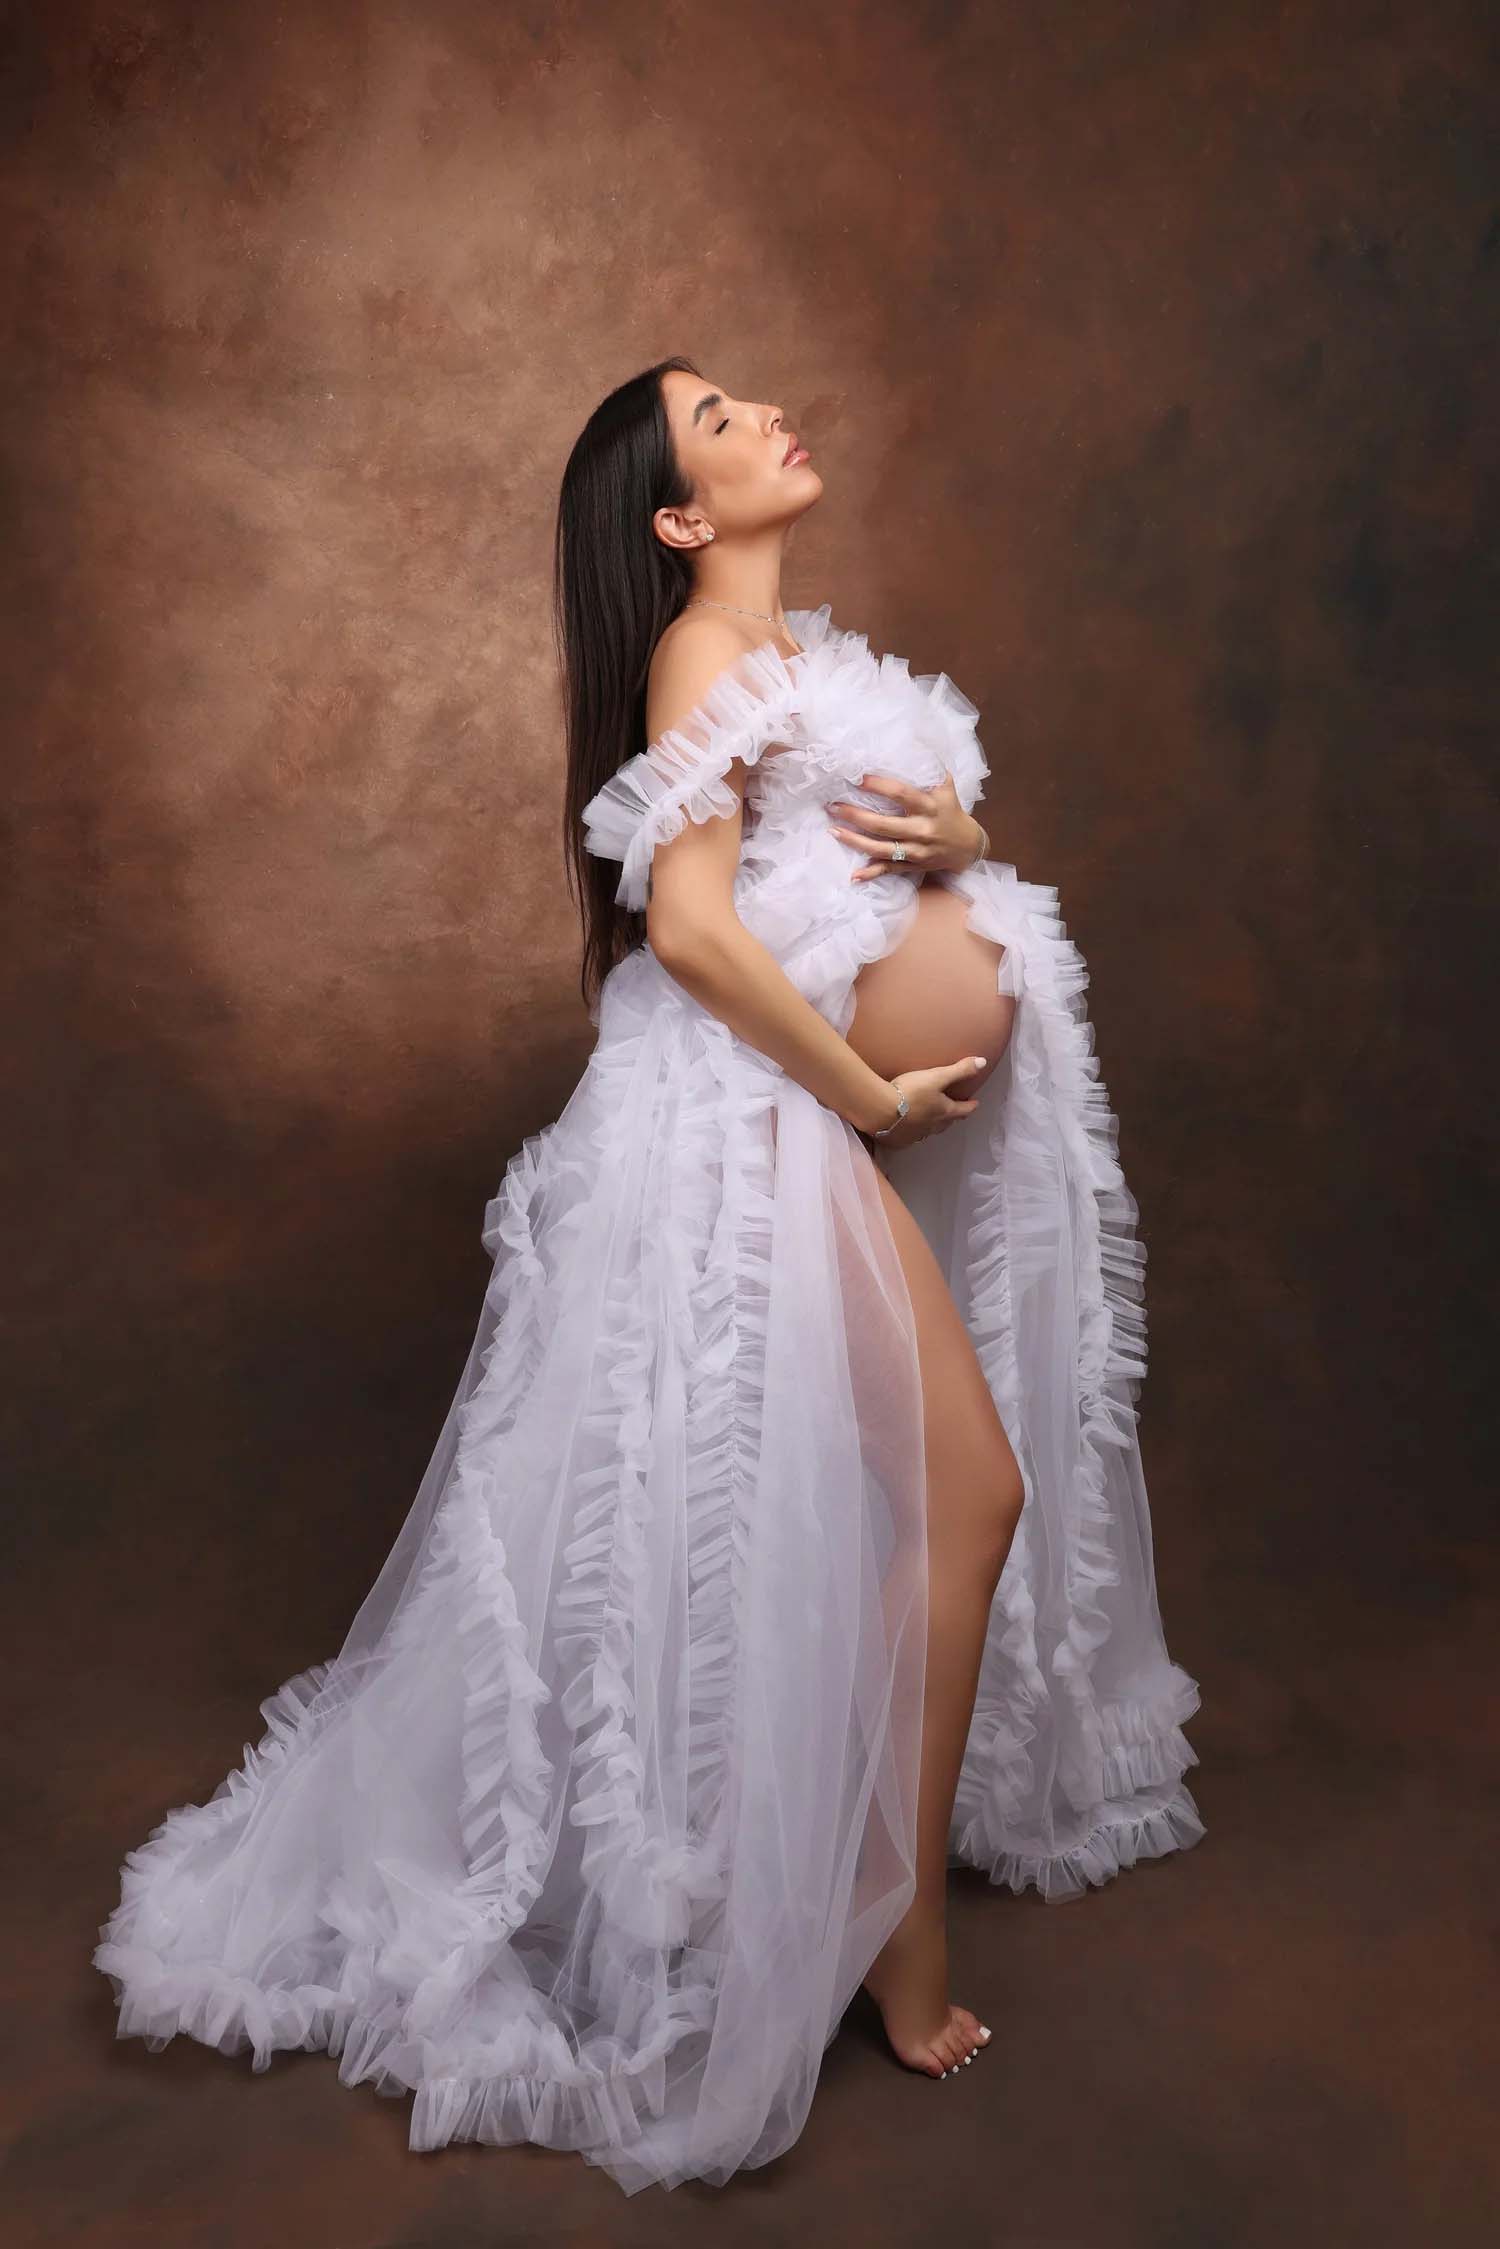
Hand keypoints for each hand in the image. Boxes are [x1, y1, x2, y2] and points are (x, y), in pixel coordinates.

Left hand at [826, 773, 986, 881]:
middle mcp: (922, 830)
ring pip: (882, 849)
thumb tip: (913, 737)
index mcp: (930, 806)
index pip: (902, 795)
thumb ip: (929, 765)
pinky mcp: (912, 866)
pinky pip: (889, 870)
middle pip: (884, 825)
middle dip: (856, 816)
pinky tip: (853, 875)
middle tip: (834, 805)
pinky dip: (871, 874)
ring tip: (833, 830)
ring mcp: (916, 851)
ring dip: (855, 842)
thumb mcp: (945, 785)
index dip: (879, 786)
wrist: (968, 846)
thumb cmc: (951, 809)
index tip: (858, 778)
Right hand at [868, 1055, 985, 1150]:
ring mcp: (916, 1134)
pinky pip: (912, 1137)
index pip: (963, 1109)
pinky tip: (909, 1129)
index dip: (971, 1106)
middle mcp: (933, 1126)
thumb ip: (959, 1070)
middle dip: (953, 1117)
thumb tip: (984, 1062)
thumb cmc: (912, 1092)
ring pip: (930, 1131)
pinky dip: (914, 1132)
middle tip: (956, 1112)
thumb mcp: (937, 1077)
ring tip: (933, 1120)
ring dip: (934, 1125)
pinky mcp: (900, 1139)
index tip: (975, 1103)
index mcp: (944, 1111)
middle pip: (947, 1123)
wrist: (881, 1110)